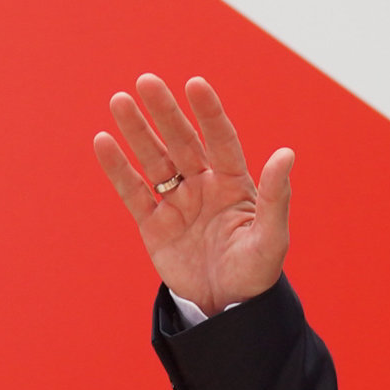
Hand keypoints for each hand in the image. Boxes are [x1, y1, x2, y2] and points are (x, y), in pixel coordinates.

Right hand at [93, 74, 293, 315]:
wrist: (227, 308)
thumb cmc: (257, 272)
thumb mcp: (271, 237)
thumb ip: (277, 196)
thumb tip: (287, 153)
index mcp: (236, 184)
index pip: (221, 140)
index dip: (209, 113)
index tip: (196, 84)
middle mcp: (205, 186)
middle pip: (182, 142)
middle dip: (165, 113)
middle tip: (146, 81)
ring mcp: (178, 203)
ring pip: (155, 160)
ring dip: (137, 132)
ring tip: (119, 101)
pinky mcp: (154, 225)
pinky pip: (134, 192)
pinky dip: (118, 169)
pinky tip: (103, 141)